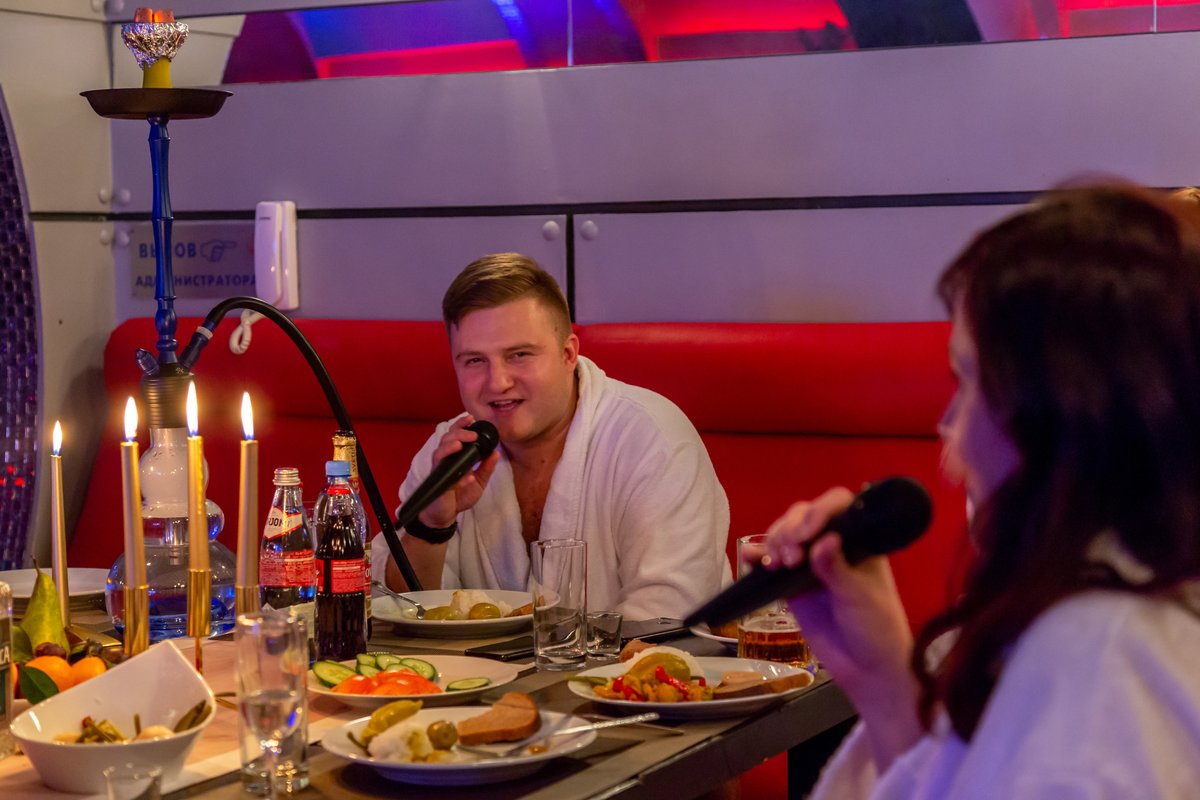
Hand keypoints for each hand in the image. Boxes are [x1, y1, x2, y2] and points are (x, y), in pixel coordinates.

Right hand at [413, 415, 500, 528]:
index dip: (461, 425)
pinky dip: (458, 479)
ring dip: (449, 448)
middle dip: (458, 434)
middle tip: (472, 434)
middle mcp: (445, 461)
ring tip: (460, 445)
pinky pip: (446, 479)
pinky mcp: (438, 486)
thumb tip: (496, 453)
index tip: (471, 418)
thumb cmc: (459, 496)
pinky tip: (467, 477)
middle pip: (446, 440)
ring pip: (439, 454)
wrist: (445, 515)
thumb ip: (486, 468)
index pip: (455, 436)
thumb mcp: (479, 481)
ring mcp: (440, 473)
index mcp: (455, 457)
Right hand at [763, 488, 918, 744]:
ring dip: (775, 541)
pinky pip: (770, 563)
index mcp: (859, 540)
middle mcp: (833, 544)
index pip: (838, 506)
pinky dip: (758, 557)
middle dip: (791, 530)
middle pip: (804, 515)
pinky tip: (752, 560)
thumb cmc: (876, 628)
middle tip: (792, 558)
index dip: (819, 511)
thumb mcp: (861, 597)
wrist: (865, 669)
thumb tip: (825, 540)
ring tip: (776, 565)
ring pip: (785, 534)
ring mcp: (810, 563)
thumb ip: (839, 569)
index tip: (808, 534)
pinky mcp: (791, 584)